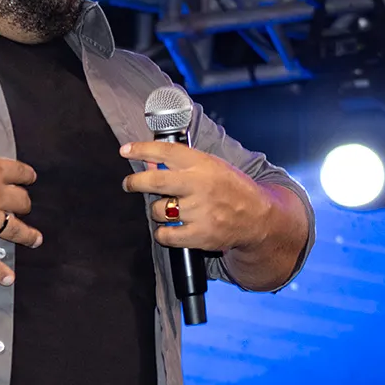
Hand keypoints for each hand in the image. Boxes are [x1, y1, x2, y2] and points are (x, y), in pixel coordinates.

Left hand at [120, 141, 269, 252]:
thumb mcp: (212, 166)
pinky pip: (166, 235)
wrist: (258, 218)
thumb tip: (150, 164)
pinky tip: (169, 229)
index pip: (166, 151)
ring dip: (157, 210)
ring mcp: (199, 211)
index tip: (126, 150)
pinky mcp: (199, 235)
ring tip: (169, 210)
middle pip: (154, 181)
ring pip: (159, 210)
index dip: (142, 150)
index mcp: (203, 164)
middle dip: (135, 182)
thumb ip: (183, 165)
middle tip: (129, 183)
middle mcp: (199, 186)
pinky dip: (163, 233)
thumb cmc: (232, 189)